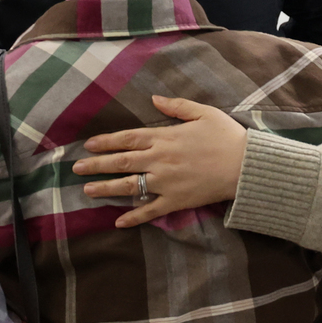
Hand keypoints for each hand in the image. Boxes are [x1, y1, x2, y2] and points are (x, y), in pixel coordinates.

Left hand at [73, 95, 245, 227]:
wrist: (245, 166)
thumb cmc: (227, 136)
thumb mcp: (203, 113)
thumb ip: (176, 107)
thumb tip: (153, 100)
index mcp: (164, 137)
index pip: (127, 139)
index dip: (105, 142)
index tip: (88, 145)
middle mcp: (159, 160)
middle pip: (121, 162)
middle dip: (96, 165)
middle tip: (76, 168)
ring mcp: (165, 183)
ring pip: (128, 186)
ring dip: (105, 189)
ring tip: (87, 191)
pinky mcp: (175, 201)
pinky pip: (150, 211)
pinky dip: (134, 217)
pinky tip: (118, 222)